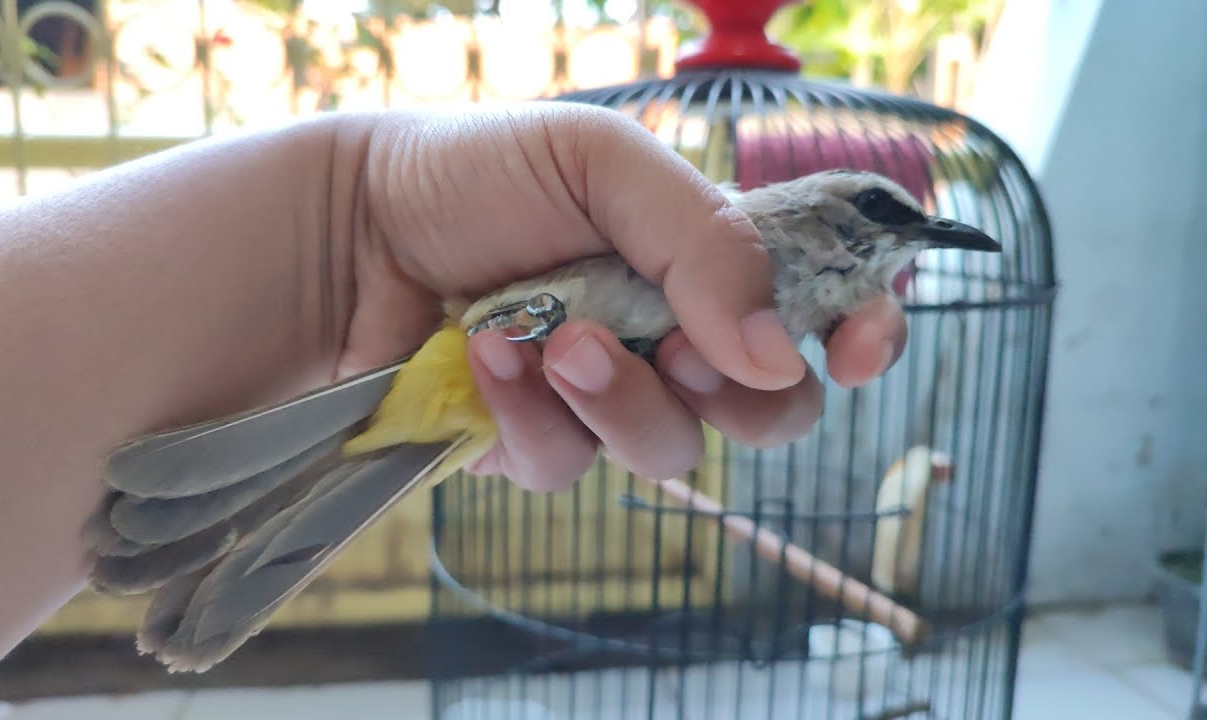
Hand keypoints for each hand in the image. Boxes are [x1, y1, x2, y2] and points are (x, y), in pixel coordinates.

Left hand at [337, 105, 907, 490]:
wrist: (344, 226)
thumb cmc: (472, 173)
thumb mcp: (600, 164)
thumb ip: (705, 242)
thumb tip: (779, 356)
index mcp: (701, 256)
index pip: (819, 305)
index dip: (863, 331)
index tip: (858, 351)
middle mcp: (666, 332)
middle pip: (768, 409)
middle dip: (738, 394)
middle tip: (678, 349)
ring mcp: (601, 395)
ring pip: (670, 450)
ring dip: (619, 396)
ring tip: (551, 340)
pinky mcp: (534, 445)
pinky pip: (569, 468)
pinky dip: (533, 417)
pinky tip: (485, 358)